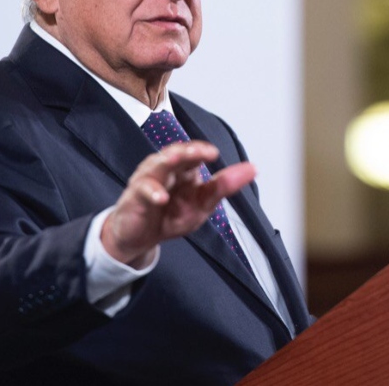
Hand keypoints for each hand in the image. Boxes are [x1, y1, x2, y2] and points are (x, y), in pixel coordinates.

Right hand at [101, 141, 255, 266]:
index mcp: (184, 170)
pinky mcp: (135, 196)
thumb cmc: (170, 215)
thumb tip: (253, 168)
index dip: (202, 151)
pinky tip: (161, 197)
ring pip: (158, 165)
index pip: (194, 154)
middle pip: (177, 153)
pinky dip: (152, 192)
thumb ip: (224, 187)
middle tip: (201, 151)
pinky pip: (143, 191)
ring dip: (168, 161)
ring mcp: (148, 180)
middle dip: (188, 151)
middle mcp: (165, 169)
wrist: (141, 238)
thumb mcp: (202, 205)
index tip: (215, 153)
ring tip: (179, 158)